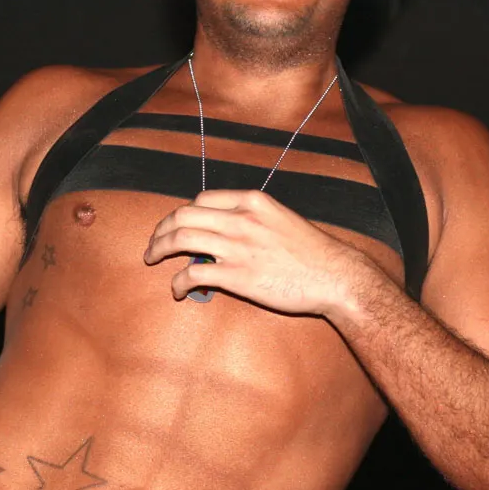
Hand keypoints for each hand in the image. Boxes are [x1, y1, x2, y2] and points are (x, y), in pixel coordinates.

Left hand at [144, 190, 364, 314]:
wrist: (336, 277)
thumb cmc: (313, 253)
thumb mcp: (282, 220)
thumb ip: (252, 220)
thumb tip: (225, 231)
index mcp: (252, 201)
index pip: (202, 199)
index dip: (182, 213)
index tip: (174, 226)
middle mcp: (241, 219)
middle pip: (183, 215)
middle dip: (161, 229)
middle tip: (154, 243)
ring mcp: (237, 246)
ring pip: (181, 239)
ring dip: (159, 249)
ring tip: (152, 259)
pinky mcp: (236, 276)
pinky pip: (192, 273)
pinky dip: (177, 281)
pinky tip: (177, 290)